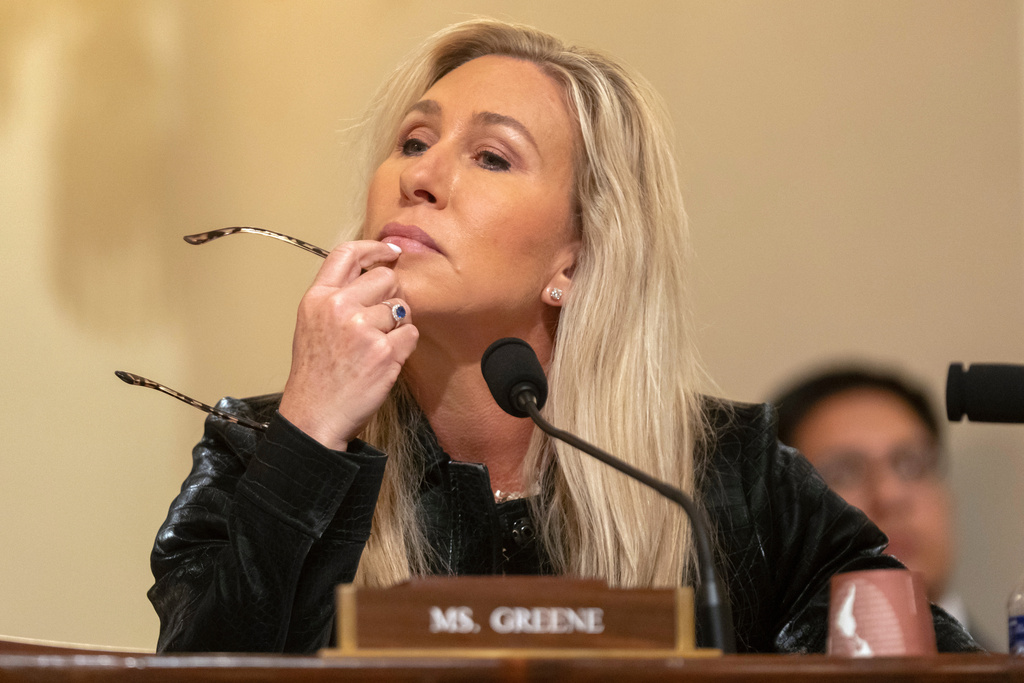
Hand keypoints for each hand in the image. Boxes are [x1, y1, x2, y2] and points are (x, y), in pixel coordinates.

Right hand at [278, 240, 417, 449]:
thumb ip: (337, 298)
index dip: (375, 248)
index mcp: (317, 298)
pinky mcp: (383, 351)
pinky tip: (384, 361)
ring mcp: (362, 329)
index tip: (392, 251)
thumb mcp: (312, 325)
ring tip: (376, 348)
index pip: (347, 254)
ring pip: (402, 308)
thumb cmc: (316, 375)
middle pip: (386, 279)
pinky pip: (411, 334)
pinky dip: (404, 347)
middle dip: (392, 297)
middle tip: (381, 322)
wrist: (315, 416)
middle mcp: (338, 308)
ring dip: (397, 326)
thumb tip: (372, 275)